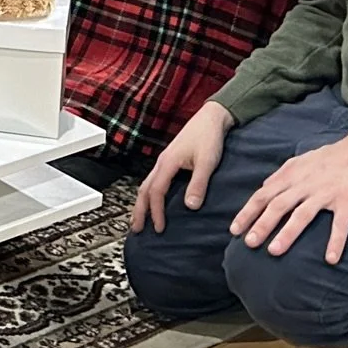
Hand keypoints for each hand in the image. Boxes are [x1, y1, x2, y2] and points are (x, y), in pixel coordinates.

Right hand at [130, 100, 232, 234]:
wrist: (211, 118)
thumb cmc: (209, 138)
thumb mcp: (206, 162)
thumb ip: (198, 184)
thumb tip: (190, 207)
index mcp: (168, 163)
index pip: (156, 192)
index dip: (156, 211)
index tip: (159, 228)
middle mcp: (161, 162)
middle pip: (144, 190)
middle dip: (139, 210)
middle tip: (136, 229)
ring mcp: (164, 161)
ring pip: (146, 185)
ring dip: (142, 203)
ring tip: (140, 218)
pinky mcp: (169, 160)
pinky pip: (153, 180)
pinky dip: (149, 194)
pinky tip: (154, 200)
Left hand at [231, 127, 347, 263]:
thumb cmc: (332, 156)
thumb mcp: (302, 160)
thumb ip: (282, 174)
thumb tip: (264, 188)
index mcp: (293, 175)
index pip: (264, 195)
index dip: (248, 212)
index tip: (234, 230)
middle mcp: (306, 184)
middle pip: (278, 205)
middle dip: (261, 224)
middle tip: (248, 243)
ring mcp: (327, 193)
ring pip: (303, 214)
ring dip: (287, 233)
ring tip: (274, 251)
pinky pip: (341, 224)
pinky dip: (336, 241)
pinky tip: (331, 260)